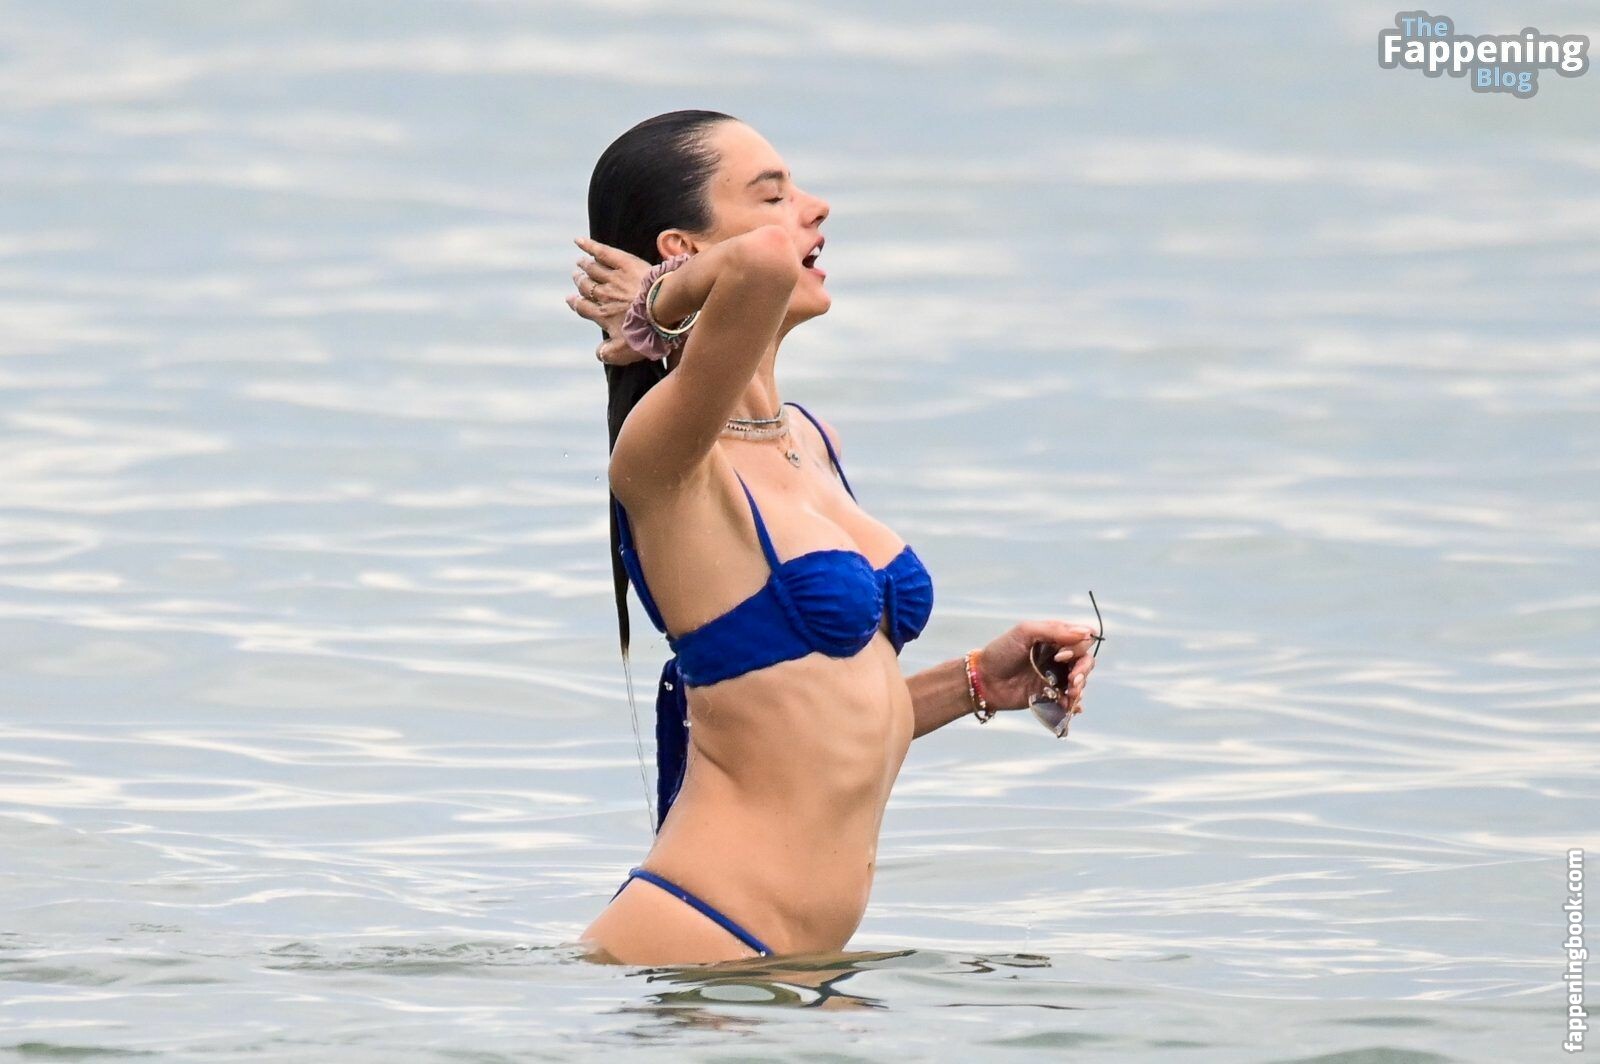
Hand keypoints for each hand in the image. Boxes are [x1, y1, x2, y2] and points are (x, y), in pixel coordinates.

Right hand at [566, 236, 651, 364]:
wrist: (664, 311)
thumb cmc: (646, 332)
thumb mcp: (625, 351)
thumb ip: (609, 354)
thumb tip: (599, 353)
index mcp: (603, 315)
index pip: (583, 307)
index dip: (576, 303)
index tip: (570, 299)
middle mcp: (604, 295)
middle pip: (586, 286)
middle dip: (580, 282)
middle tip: (577, 276)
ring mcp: (614, 278)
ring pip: (592, 269)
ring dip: (584, 265)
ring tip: (580, 262)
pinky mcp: (625, 263)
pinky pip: (602, 251)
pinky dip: (589, 245)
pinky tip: (579, 241)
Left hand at [976, 619, 1098, 715]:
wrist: (984, 681)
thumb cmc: (1001, 652)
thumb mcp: (1025, 632)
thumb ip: (1054, 630)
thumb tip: (1086, 632)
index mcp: (1054, 638)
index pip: (1081, 640)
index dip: (1079, 648)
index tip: (1062, 656)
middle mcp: (1058, 657)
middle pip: (1085, 662)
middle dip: (1083, 671)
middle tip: (1072, 680)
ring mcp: (1054, 677)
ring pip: (1080, 681)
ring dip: (1080, 688)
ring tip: (1071, 694)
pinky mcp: (1049, 695)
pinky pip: (1069, 700)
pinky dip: (1074, 704)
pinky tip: (1071, 707)